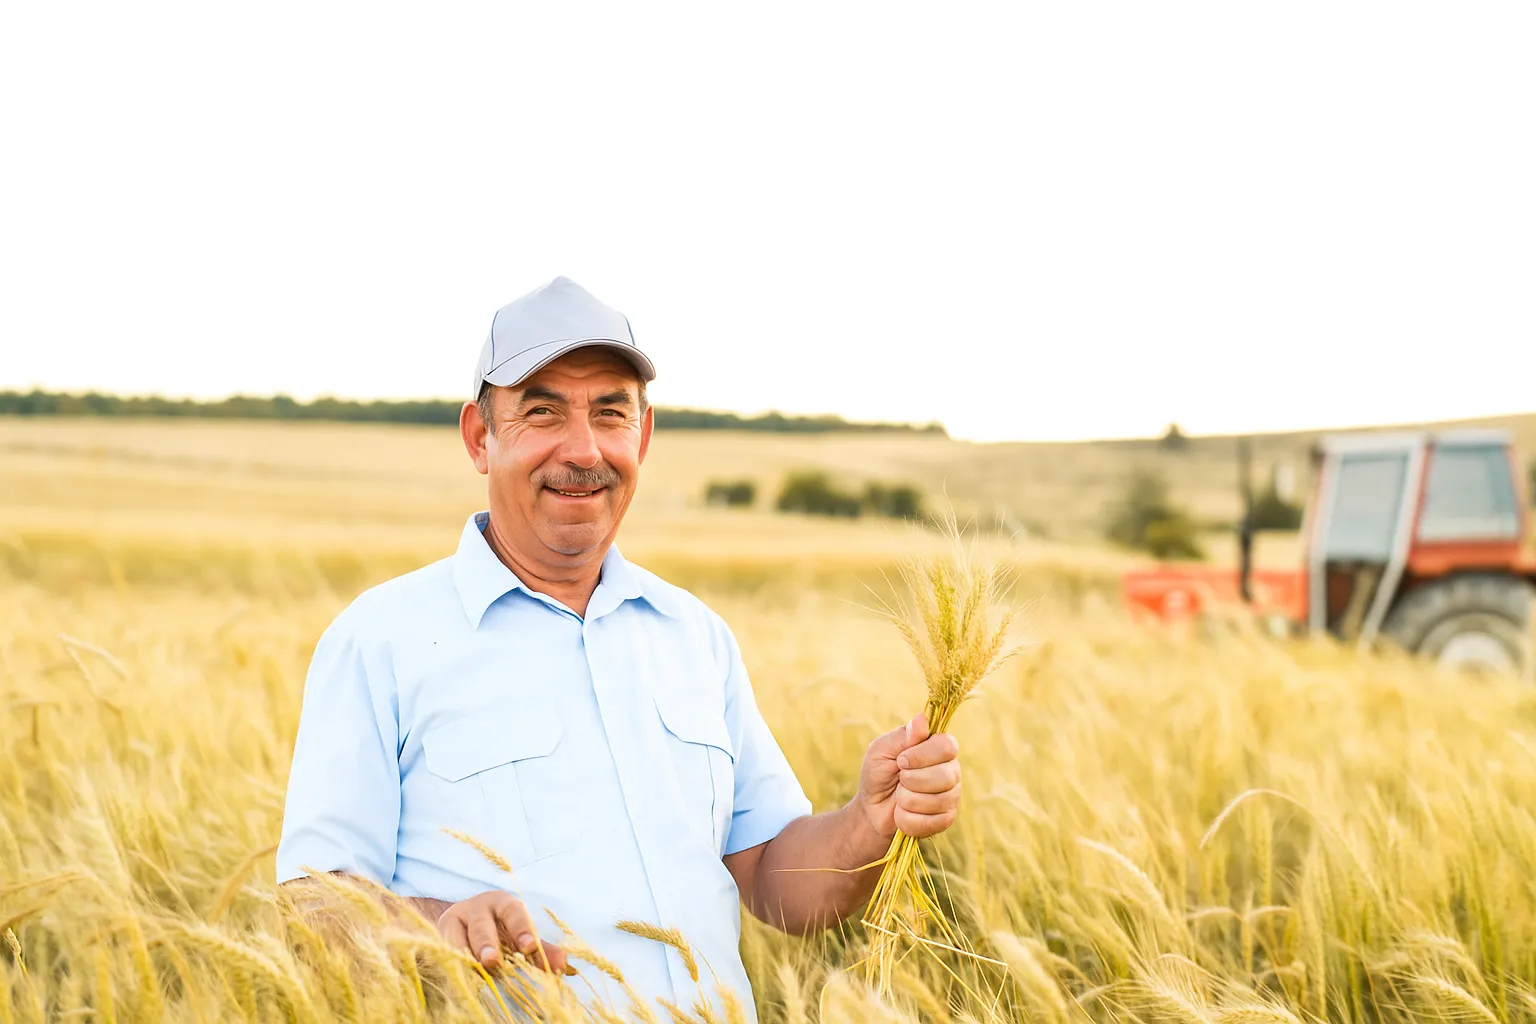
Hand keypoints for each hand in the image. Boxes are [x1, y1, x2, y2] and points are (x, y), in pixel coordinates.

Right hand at [434, 891, 569, 974]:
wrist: (460, 926)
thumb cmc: (497, 931)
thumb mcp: (518, 938)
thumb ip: (539, 951)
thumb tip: (563, 965)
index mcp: (503, 904)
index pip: (514, 913)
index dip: (522, 929)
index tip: (529, 948)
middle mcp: (478, 908)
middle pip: (483, 924)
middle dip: (487, 943)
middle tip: (492, 961)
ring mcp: (454, 919)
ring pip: (458, 936)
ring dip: (465, 954)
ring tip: (470, 970)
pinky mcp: (437, 932)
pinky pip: (442, 946)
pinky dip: (449, 959)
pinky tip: (454, 973)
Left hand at [858, 714, 960, 841]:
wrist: (871, 808)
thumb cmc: (878, 772)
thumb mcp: (882, 750)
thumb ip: (903, 736)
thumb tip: (922, 718)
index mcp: (938, 747)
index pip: (948, 746)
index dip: (923, 755)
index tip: (901, 760)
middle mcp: (951, 769)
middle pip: (946, 775)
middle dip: (912, 780)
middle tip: (899, 779)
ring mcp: (951, 795)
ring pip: (938, 800)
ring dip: (907, 800)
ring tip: (899, 796)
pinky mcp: (945, 819)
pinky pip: (931, 822)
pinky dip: (907, 818)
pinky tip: (902, 812)